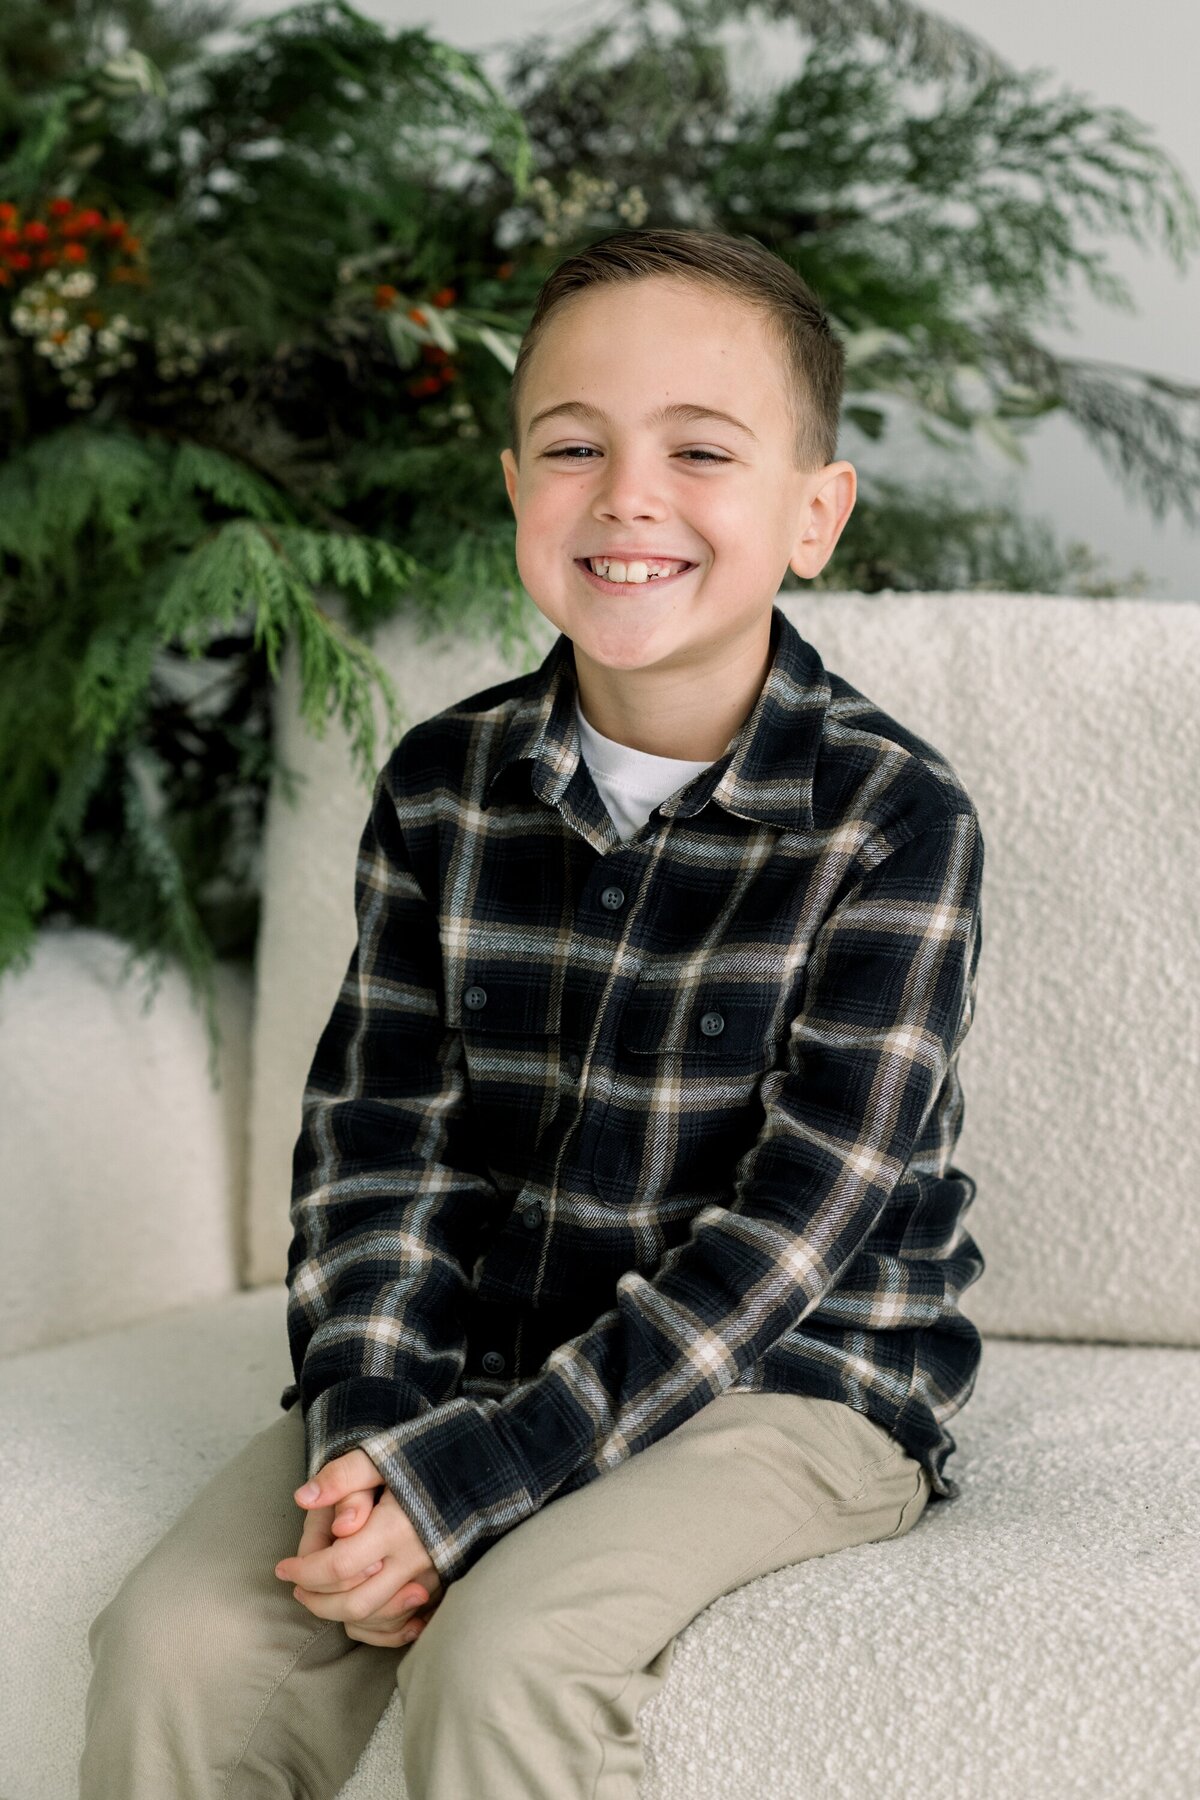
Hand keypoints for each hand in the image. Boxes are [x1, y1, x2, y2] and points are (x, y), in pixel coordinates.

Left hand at [274, 1446, 444, 1647]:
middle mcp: (415, 1558)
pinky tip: (355, 1609)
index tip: (282, 1567)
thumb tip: (303, 1499)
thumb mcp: (383, 1453)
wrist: (480, 1463)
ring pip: (377, 1617)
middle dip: (317, 1601)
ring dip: (341, 1614)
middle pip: (355, 1603)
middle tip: (297, 1586)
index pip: (338, 1566)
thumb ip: (343, 1475)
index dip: (304, 1571)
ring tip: (319, 1594)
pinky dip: (375, 1624)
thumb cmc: (426, 1454)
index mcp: (396, 1527)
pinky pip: (403, 1622)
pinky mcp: (441, 1582)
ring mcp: (431, 1575)